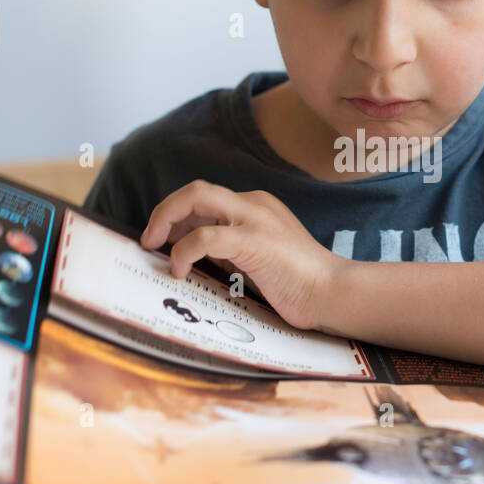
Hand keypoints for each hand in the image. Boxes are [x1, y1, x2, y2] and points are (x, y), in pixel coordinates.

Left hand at [140, 180, 343, 331]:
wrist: (333, 294)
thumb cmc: (298, 285)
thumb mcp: (256, 259)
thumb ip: (229, 250)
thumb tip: (191, 253)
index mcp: (257, 206)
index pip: (206, 198)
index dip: (177, 216)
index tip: (163, 239)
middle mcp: (255, 204)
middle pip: (196, 189)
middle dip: (165, 211)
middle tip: (149, 239)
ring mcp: (255, 219)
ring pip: (197, 198)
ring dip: (166, 220)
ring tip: (155, 247)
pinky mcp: (254, 241)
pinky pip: (205, 236)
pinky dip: (183, 251)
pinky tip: (180, 270)